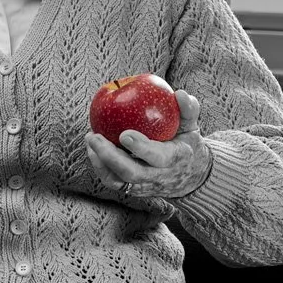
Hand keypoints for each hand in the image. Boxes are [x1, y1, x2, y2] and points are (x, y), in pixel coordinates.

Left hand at [84, 89, 213, 201]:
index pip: (158, 158)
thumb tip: (178, 94)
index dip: (142, 148)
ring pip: (119, 181)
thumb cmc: (186, 143)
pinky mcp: (133, 188)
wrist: (190, 176)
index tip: (125, 134)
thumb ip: (188, 109)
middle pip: (132, 173)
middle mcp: (159, 176)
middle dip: (111, 156)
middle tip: (94, 136)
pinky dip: (100, 166)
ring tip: (90, 140)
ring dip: (100, 162)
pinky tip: (92, 149)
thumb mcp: (192, 126)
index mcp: (175, 159)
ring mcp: (144, 185)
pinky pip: (113, 181)